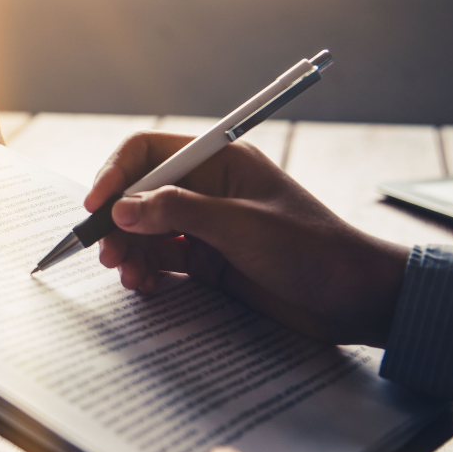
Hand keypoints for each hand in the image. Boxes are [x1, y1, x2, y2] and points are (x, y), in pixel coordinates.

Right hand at [85, 131, 409, 346]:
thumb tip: (123, 209)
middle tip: (106, 252)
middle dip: (116, 222)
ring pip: (144, 230)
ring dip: (128, 251)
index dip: (116, 175)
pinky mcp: (207, 260)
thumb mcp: (243, 226)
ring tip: (127, 275)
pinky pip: (160, 259)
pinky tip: (146, 286)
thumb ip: (180, 212)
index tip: (96, 206)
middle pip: (138, 194)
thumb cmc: (313, 251)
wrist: (356, 300)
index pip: (148, 152)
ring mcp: (205, 226)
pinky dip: (145, 271)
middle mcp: (207, 189)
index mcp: (219, 162)